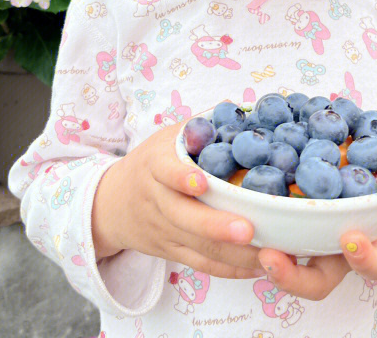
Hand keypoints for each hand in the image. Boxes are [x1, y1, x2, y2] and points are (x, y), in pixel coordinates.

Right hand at [91, 117, 265, 279]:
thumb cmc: (151, 163)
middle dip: (215, 226)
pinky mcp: (171, 251)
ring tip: (266, 254)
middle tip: (248, 230)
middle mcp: (156, 200)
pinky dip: (229, 269)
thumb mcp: (166, 138)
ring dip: (233, 254)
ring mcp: (163, 230)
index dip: (181, 178)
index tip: (202, 183)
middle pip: (183, 217)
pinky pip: (201, 264)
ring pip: (197, 246)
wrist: (110, 203)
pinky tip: (256, 267)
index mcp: (154, 166)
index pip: (165, 172)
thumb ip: (198, 127)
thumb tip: (237, 108)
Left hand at [257, 125, 376, 298]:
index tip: (351, 238)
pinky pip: (279, 235)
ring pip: (288, 264)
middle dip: (291, 275)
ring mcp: (317, 248)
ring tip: (242, 229)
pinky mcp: (300, 234)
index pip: (370, 263)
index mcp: (375, 254)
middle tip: (270, 255)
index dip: (361, 255)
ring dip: (264, 253)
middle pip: (314, 282)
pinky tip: (239, 199)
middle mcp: (340, 259)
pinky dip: (261, 224)